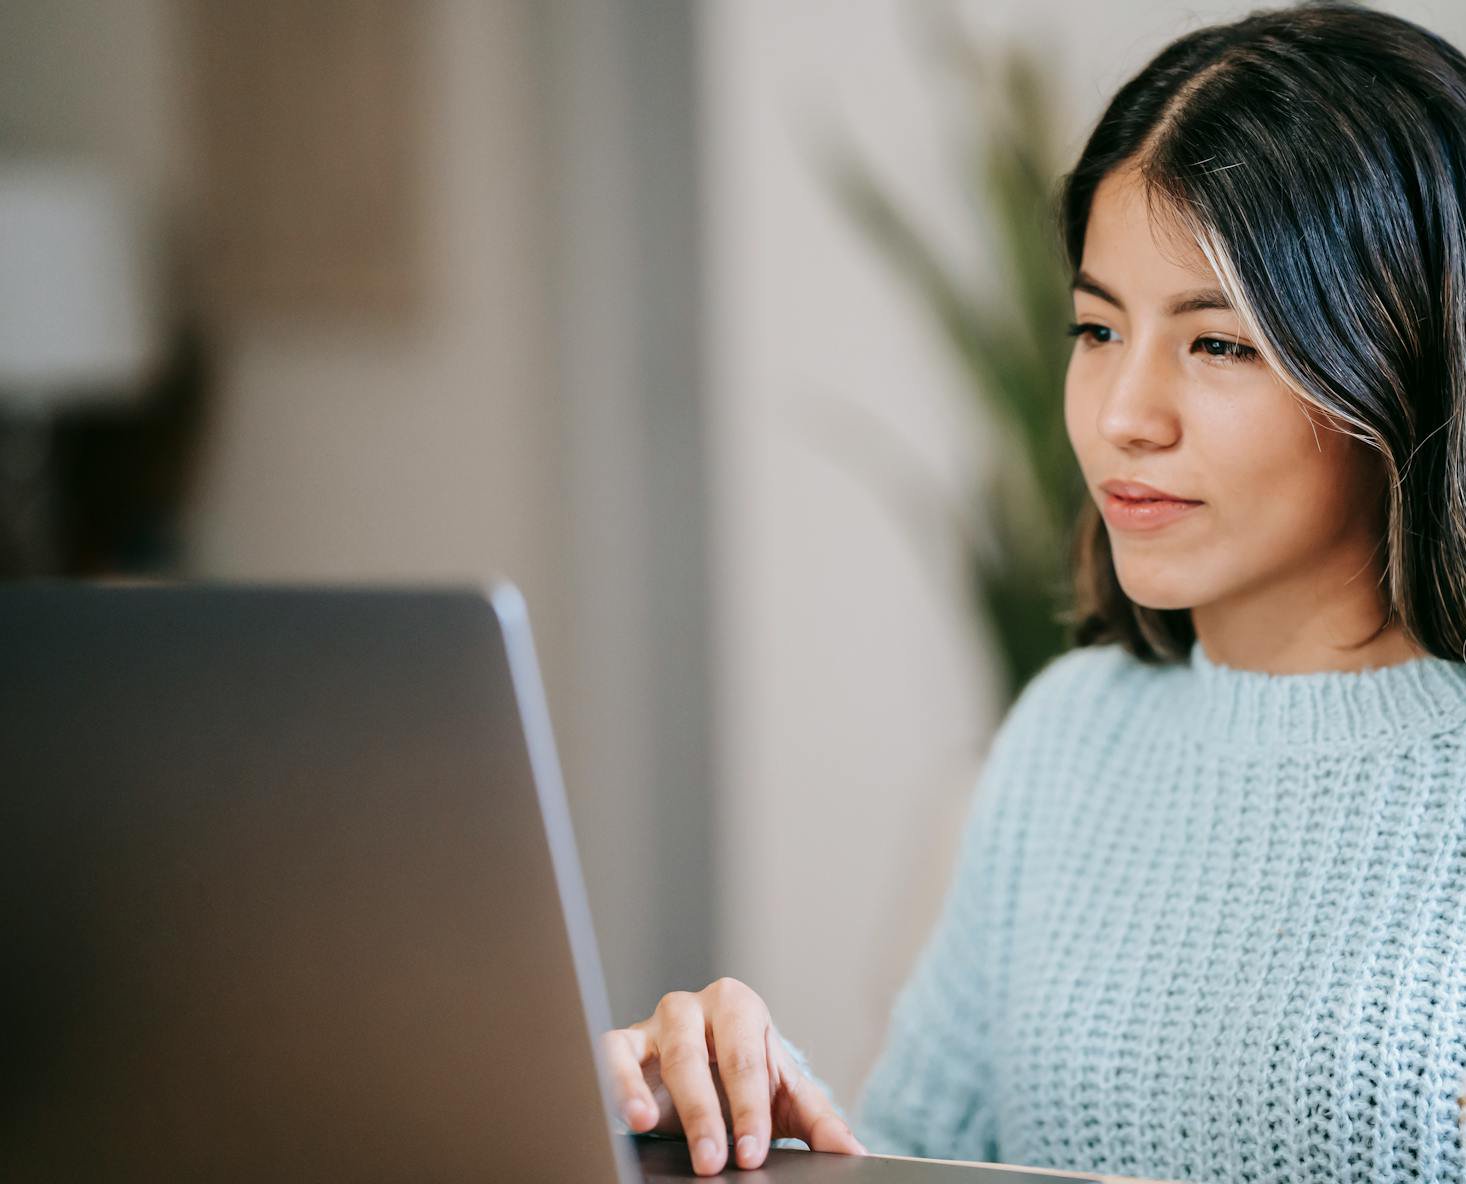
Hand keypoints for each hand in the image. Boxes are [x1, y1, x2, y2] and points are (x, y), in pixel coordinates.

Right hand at [599, 976, 866, 1174]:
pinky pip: (612, 1053)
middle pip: (698, 1055)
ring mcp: (657, 1022)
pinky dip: (616, 1082)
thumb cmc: (749, 1078)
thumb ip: (819, 1123)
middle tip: (713, 1160)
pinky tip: (629, 1116)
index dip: (749, 1109)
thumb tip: (853, 1152)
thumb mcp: (786, 1097)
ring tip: (653, 1127)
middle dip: (706, 1111)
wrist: (712, 1070)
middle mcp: (696, 1007)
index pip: (745, 1059)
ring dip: (653, 1094)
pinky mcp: (624, 1042)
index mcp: (740, 1007)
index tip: (752, 1153)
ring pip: (657, 1052)